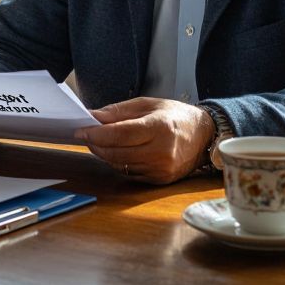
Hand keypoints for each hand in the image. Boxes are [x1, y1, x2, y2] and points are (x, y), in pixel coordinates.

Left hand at [75, 97, 213, 183]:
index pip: (120, 134)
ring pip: (120, 165)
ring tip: (99, 142)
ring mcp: (161, 169)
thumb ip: (118, 111)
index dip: (96, 133)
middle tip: (86, 135)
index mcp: (159, 128)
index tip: (80, 129)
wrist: (204, 135)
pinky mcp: (160, 180)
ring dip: (105, 154)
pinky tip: (117, 152)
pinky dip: (119, 163)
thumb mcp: (147, 104)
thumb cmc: (174, 116)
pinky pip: (130, 173)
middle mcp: (161, 152)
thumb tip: (93, 116)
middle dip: (96, 144)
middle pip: (117, 152)